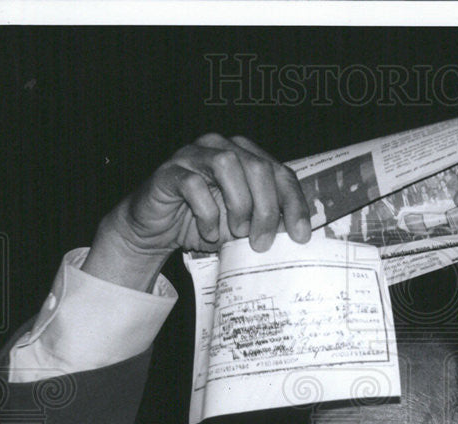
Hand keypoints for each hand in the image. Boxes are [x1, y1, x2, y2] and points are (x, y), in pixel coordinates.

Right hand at [83, 134, 311, 290]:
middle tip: (262, 242)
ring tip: (236, 233)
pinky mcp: (169, 172)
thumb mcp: (243, 226)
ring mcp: (193, 155)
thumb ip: (267, 221)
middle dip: (266, 209)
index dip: (295, 204)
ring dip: (239, 205)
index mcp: (246, 156)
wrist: (156, 231)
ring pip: (228, 165)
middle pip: (258, 167)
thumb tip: (298, 234)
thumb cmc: (203, 223)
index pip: (281, 173)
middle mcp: (222, 147)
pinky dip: (206, 213)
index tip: (301, 236)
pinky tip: (208, 233)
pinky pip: (194, 185)